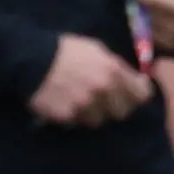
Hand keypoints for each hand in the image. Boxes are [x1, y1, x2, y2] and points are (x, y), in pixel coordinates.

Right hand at [29, 34, 152, 125]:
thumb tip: (133, 78)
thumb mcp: (97, 50)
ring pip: (98, 120)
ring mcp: (84, 105)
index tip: (131, 94)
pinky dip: (73, 117)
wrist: (31, 60)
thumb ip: (116, 66)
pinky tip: (66, 106)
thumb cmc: (65, 50)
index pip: (142, 95)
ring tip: (81, 103)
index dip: (137, 95)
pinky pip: (77, 123)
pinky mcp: (66, 116)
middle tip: (104, 101)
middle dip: (115, 107)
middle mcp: (103, 90)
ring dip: (92, 114)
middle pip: (122, 112)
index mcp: (114, 71)